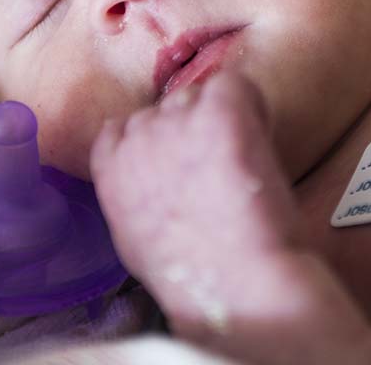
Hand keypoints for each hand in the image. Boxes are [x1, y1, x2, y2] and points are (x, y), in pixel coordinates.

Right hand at [90, 72, 298, 306]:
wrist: (235, 285)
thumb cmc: (195, 276)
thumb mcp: (136, 237)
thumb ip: (135, 193)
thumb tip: (155, 176)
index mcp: (111, 170)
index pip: (122, 128)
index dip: (158, 140)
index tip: (184, 163)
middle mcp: (138, 138)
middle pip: (168, 109)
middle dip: (194, 130)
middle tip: (222, 170)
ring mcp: (177, 122)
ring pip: (201, 95)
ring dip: (225, 118)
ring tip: (244, 163)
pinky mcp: (219, 113)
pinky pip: (237, 85)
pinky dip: (254, 105)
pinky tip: (260, 138)